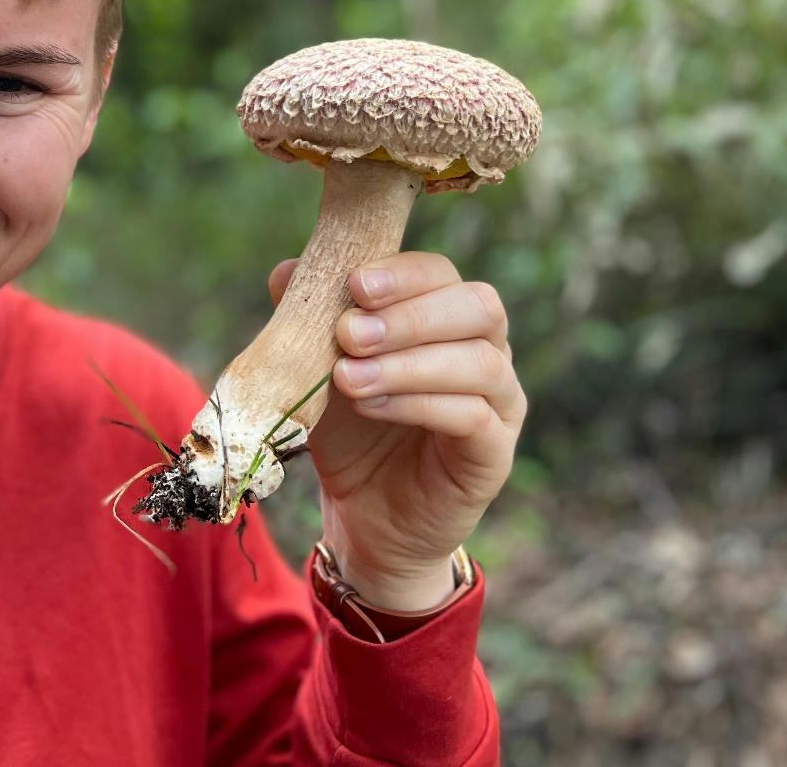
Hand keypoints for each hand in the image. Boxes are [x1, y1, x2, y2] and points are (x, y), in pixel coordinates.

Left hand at [267, 251, 525, 610]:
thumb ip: (308, 319)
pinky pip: (473, 416)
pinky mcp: (495, 452)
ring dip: (407, 363)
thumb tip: (287, 272)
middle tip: (348, 334)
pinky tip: (371, 406)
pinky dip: (418, 404)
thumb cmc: (347, 429)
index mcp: (445, 318)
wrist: (362, 515)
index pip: (441, 274)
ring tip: (347, 378)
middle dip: (408, 315)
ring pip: (478, 361)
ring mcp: (499, 402)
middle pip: (478, 307)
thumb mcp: (317, 369)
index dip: (401, 274)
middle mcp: (486, 350)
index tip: (353, 284)